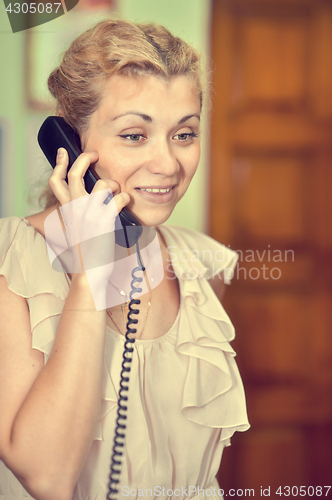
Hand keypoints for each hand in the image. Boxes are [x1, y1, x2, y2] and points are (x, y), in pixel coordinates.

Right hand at [45, 148, 129, 304]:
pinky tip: (126, 204)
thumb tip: (94, 198)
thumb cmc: (88, 252)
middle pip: (75, 174)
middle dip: (85, 158)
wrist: (89, 273)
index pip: (55, 182)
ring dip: (114, 184)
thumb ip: (80, 213)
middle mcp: (75, 210)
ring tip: (118, 192)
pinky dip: (125, 198)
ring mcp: (89, 215)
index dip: (59, 164)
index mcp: (67, 211)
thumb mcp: (78, 229)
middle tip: (95, 154)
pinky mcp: (104, 222)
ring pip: (101, 184)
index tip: (64, 152)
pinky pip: (118, 198)